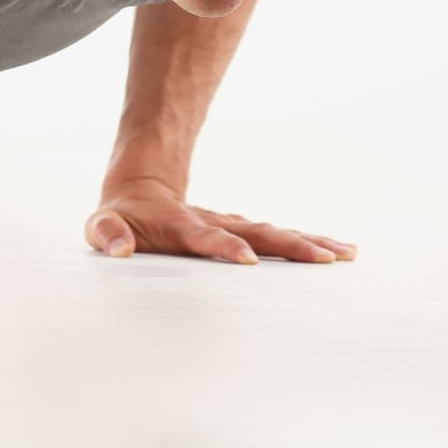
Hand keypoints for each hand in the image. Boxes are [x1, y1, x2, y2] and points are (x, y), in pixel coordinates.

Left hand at [85, 178, 357, 264]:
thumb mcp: (103, 224)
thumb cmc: (122, 218)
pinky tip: (338, 252)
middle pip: (255, 233)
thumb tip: (118, 249)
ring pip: (273, 234)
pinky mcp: (243, 232)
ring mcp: (232, 226)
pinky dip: (308, 244)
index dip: (224, 246)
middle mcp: (214, 223)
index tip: (247, 259)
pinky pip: (278, 238)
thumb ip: (107, 234)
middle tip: (323, 258)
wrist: (142, 189)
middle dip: (288, 246)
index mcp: (181, 225)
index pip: (205, 236)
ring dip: (307, 244)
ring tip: (343, 254)